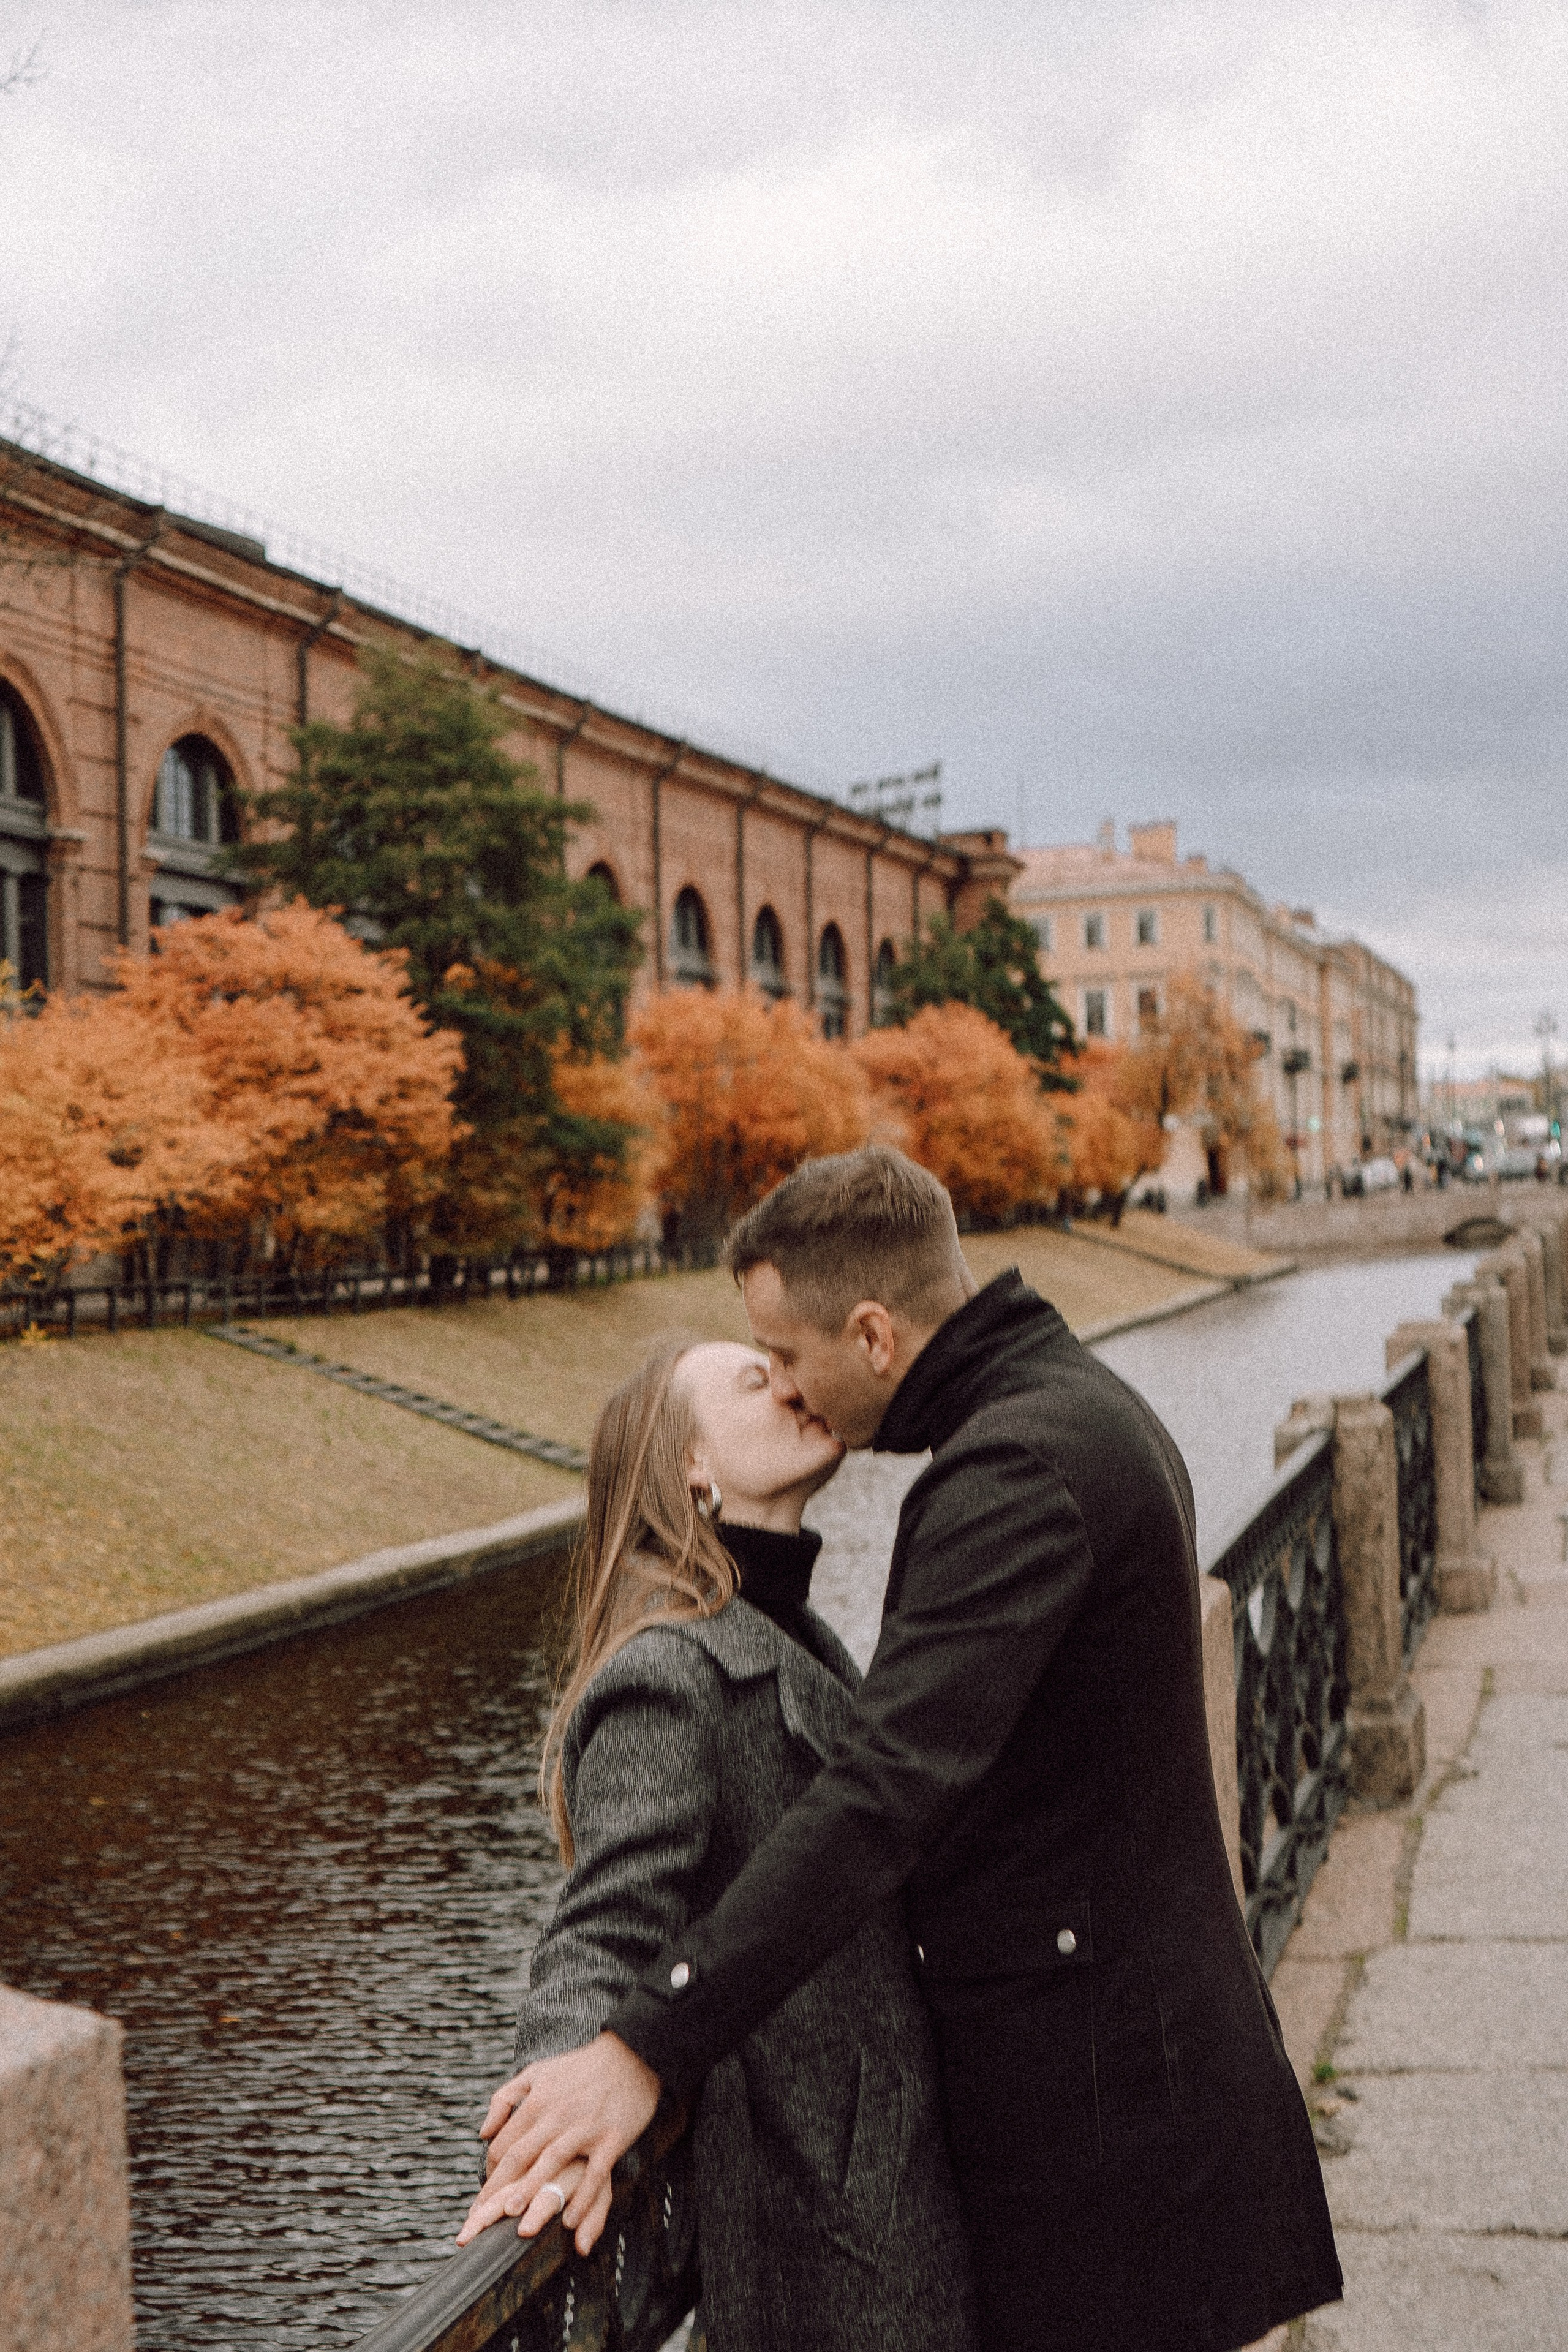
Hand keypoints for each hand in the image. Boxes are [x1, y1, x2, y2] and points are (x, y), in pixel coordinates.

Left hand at [455, 2035, 660, 2254]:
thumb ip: (505, 2099)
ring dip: (532, 2192)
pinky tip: (570, 2221)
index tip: (487, 2195)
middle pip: (521, 2155)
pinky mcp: (612, 2138)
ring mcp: (585, 2127)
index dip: (491, 2172)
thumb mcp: (536, 2072)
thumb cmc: (580, 2067)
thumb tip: (482, 2133)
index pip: (504, 2143)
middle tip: (485, 2220)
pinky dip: (581, 2197)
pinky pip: (594, 2173)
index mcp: (537, 2101)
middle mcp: (557, 2114)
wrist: (630, 2055)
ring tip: (518, 2224)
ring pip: (552, 2162)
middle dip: (500, 2189)